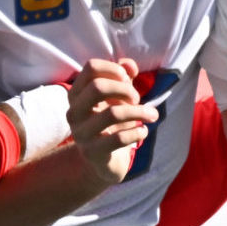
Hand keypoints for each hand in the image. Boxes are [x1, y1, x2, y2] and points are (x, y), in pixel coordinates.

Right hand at [69, 58, 155, 184]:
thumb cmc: (111, 122)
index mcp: (76, 94)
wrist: (104, 160)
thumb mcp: (118, 97)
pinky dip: (138, 132)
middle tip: (137, 99)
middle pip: (97, 87)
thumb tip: (129, 65)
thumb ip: (123, 77)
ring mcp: (80, 133)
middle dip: (125, 90)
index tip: (128, 79)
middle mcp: (73, 112)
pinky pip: (119, 138)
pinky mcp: (92, 152)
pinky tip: (144, 132)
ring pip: (112, 113)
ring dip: (140, 111)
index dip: (114, 69)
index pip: (91, 68)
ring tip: (152, 115)